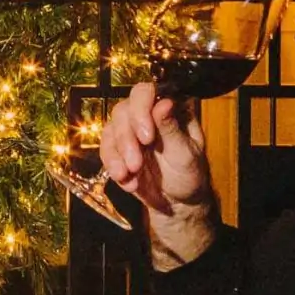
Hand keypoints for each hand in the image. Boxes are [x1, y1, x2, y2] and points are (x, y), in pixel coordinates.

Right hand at [98, 80, 217, 264]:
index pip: (147, 92)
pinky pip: (105, 149)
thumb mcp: (186, 155)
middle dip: (127, 139)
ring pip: (111, 128)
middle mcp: (148, 113)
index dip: (141, 109)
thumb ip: (172, 129)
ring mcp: (131, 129)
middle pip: (123, 110)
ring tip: (130, 175)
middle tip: (136, 164)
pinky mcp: (118, 147)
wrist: (177, 203)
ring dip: (117, 154)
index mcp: (170, 108)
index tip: (146, 137)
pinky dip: (113, 165)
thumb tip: (164, 103)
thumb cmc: (189, 175)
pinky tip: (128, 181)